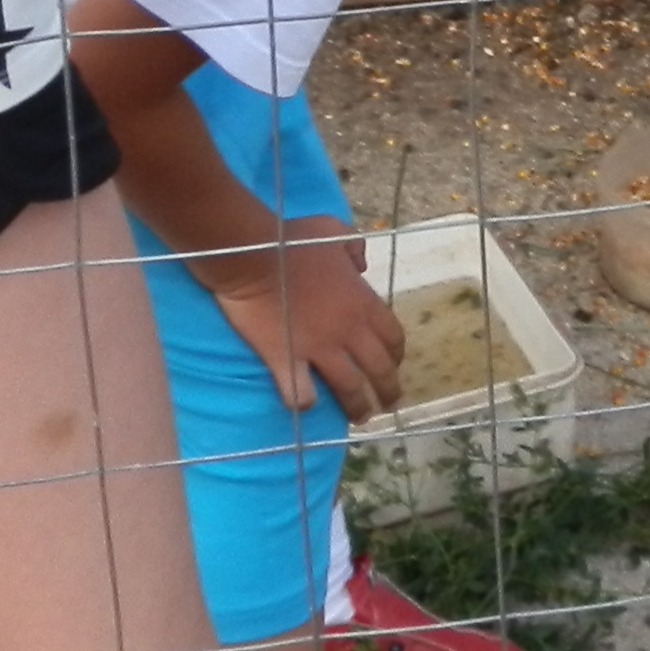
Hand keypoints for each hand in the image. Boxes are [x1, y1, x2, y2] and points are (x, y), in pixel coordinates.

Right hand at [203, 219, 403, 419]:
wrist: (252, 253)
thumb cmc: (292, 240)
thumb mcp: (334, 232)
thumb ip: (354, 248)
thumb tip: (361, 265)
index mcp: (362, 302)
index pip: (393, 336)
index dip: (397, 355)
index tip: (394, 365)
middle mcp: (348, 330)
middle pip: (379, 368)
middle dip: (388, 390)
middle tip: (389, 405)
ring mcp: (319, 347)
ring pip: (349, 387)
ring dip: (357, 406)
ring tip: (359, 418)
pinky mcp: (287, 359)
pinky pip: (301, 392)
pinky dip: (305, 401)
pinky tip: (306, 404)